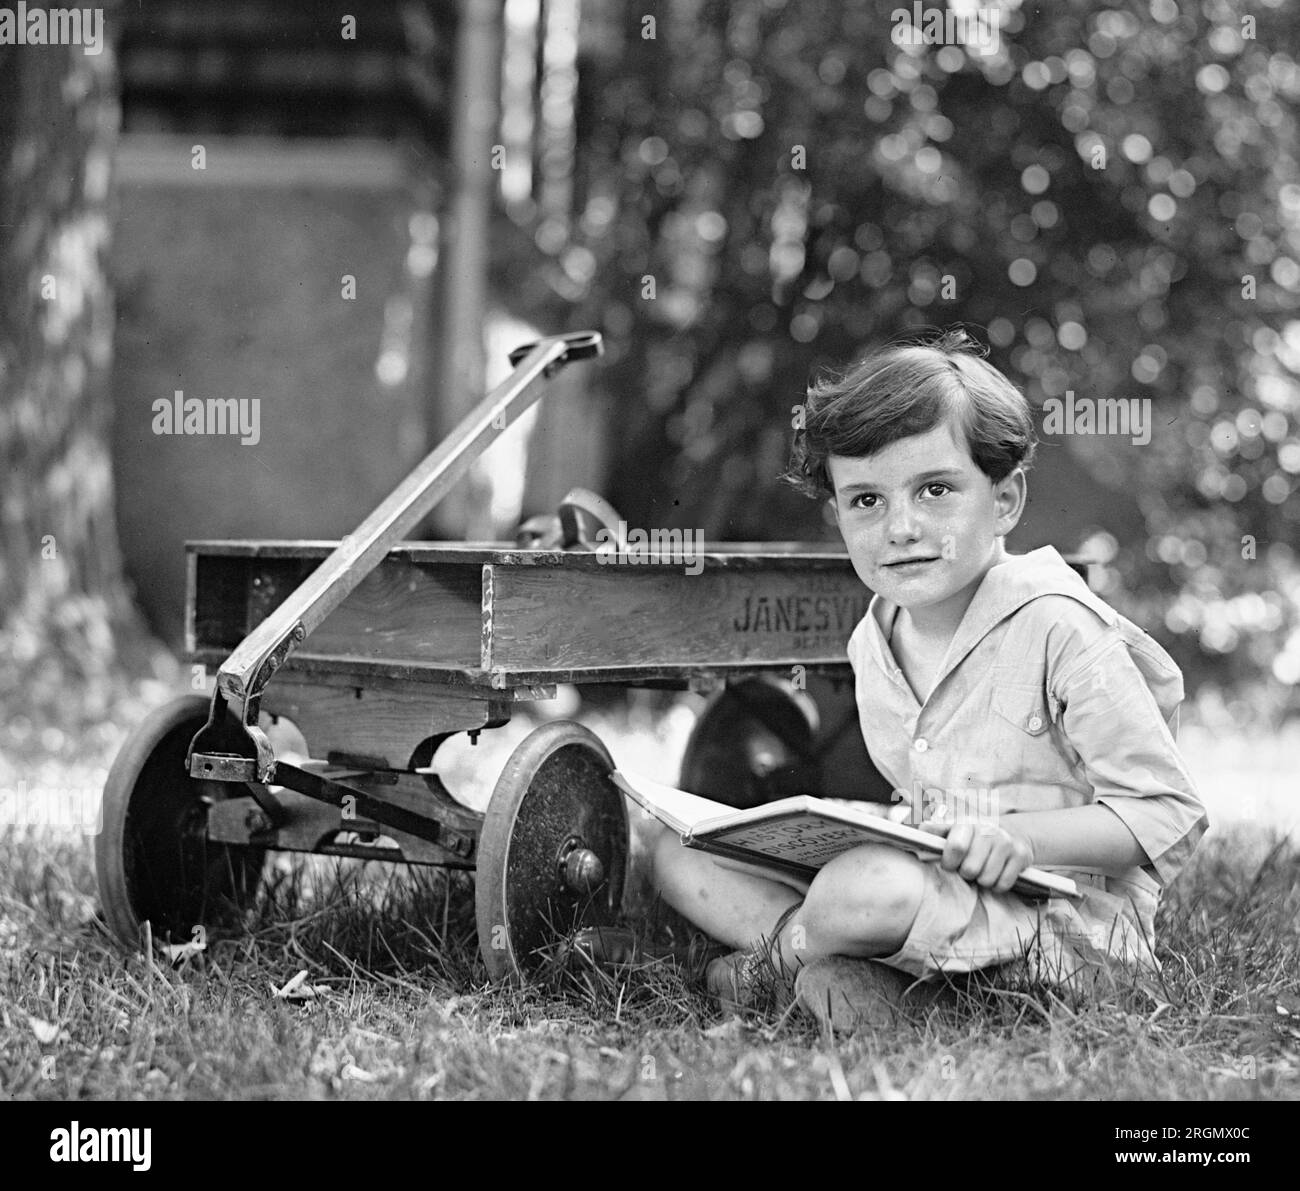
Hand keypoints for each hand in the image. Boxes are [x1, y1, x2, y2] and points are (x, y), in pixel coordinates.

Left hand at [918, 818, 1034, 893]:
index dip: (949, 862)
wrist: (1011, 831)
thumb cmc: (973, 835)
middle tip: (968, 866)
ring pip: (987, 879)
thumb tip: (920, 831)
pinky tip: (996, 872)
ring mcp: (1007, 842)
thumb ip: (934, 831)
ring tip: (982, 868)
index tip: (950, 863)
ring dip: (982, 880)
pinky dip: (997, 884)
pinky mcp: (1022, 855)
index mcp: (967, 823)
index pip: (956, 848)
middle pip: (970, 869)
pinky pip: (1003, 884)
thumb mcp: (952, 828)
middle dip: (966, 873)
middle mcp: (989, 830)